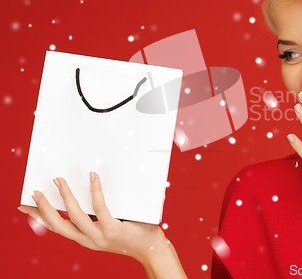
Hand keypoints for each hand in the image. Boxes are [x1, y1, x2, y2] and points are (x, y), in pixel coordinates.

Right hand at [18, 173, 185, 277]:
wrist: (152, 249)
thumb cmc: (133, 232)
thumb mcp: (109, 225)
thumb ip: (98, 214)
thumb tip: (89, 187)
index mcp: (85, 238)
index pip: (56, 228)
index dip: (39, 217)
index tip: (23, 206)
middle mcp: (89, 240)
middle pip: (58, 225)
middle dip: (44, 208)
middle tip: (35, 191)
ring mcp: (100, 236)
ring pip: (75, 216)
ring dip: (65, 197)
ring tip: (58, 180)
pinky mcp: (114, 229)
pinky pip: (100, 207)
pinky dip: (95, 190)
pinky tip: (93, 177)